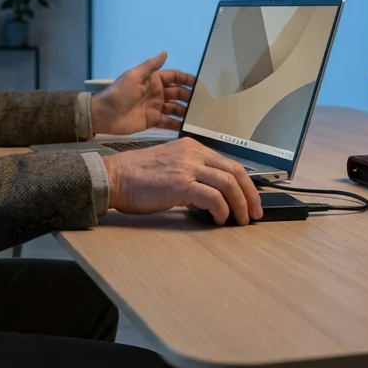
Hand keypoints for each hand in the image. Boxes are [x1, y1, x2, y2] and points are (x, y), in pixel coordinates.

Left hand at [90, 51, 194, 135]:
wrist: (104, 115)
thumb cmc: (119, 94)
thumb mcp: (133, 76)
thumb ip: (150, 66)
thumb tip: (165, 52)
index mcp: (153, 80)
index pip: (174, 77)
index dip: (186, 79)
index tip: (200, 84)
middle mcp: (157, 93)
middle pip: (178, 93)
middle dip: (190, 96)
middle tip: (205, 102)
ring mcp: (156, 107)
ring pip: (176, 108)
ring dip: (186, 111)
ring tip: (199, 115)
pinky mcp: (153, 121)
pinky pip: (169, 122)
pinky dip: (178, 124)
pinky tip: (188, 126)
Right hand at [102, 138, 262, 224]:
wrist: (114, 177)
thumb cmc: (136, 176)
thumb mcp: (169, 164)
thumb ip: (191, 172)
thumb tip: (212, 193)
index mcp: (191, 147)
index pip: (229, 162)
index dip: (245, 183)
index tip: (250, 198)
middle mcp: (193, 153)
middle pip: (236, 171)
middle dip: (250, 194)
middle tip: (254, 212)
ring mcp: (187, 167)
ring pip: (229, 183)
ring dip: (240, 205)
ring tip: (241, 220)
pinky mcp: (181, 184)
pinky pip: (213, 197)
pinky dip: (222, 210)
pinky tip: (220, 219)